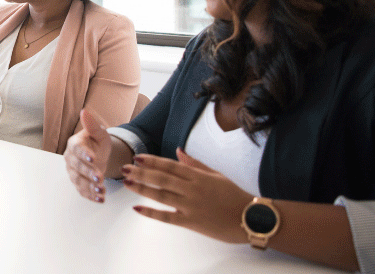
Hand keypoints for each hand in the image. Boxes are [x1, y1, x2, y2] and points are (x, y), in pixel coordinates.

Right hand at [64, 109, 111, 202]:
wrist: (99, 154)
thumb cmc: (97, 142)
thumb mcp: (99, 133)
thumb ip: (92, 125)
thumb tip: (84, 111)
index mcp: (74, 144)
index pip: (77, 149)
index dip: (84, 154)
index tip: (93, 158)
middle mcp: (70, 159)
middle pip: (77, 167)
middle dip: (88, 173)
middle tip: (99, 177)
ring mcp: (73, 172)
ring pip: (79, 181)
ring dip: (90, 187)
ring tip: (101, 190)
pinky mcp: (78, 183)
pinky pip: (82, 191)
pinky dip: (91, 195)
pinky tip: (100, 199)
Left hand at [124, 148, 252, 243]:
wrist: (250, 218)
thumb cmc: (234, 195)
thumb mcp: (216, 175)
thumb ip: (195, 164)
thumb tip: (178, 151)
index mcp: (198, 176)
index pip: (170, 165)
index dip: (152, 161)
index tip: (138, 157)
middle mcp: (192, 189)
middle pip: (162, 178)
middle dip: (141, 173)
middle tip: (124, 169)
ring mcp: (191, 206)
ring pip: (161, 195)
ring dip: (142, 188)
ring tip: (127, 183)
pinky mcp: (191, 222)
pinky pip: (167, 217)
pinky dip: (151, 213)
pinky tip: (137, 208)